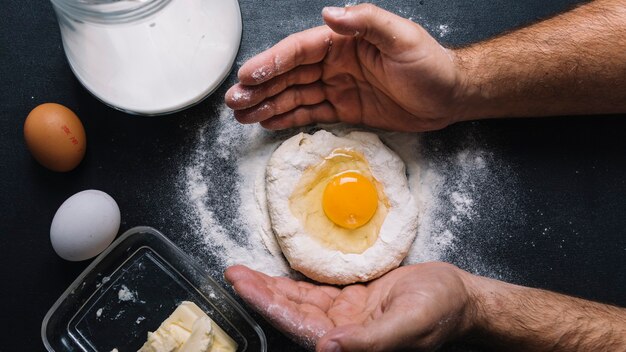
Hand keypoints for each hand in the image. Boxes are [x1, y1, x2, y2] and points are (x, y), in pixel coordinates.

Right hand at [225, 4, 466, 131]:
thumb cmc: (430, 64)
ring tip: (241, 114)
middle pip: (289, 74)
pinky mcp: (344, 109)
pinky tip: (267, 121)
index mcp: (343, 41)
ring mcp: (337, 86)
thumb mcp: (402, 37)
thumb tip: (329, 14)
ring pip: (295, 95)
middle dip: (260, 87)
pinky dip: (288, 117)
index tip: (249, 76)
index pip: (299, 51)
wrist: (449, 97)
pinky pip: (310, 113)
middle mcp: (335, 62)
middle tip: (234, 100)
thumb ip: (366, 22)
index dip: (272, 63)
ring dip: (267, 103)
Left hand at [225, 262, 475, 350]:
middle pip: (291, 313)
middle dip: (260, 294)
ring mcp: (346, 318)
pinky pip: (316, 292)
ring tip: (242, 272)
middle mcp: (343, 334)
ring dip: (271, 288)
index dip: (268, 306)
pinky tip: (274, 277)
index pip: (299, 325)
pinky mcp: (352, 302)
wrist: (460, 297)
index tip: (242, 286)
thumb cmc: (441, 310)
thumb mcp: (410, 324)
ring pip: (299, 302)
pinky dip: (293, 284)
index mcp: (353, 344)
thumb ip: (370, 340)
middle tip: (232, 274)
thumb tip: (324, 347)